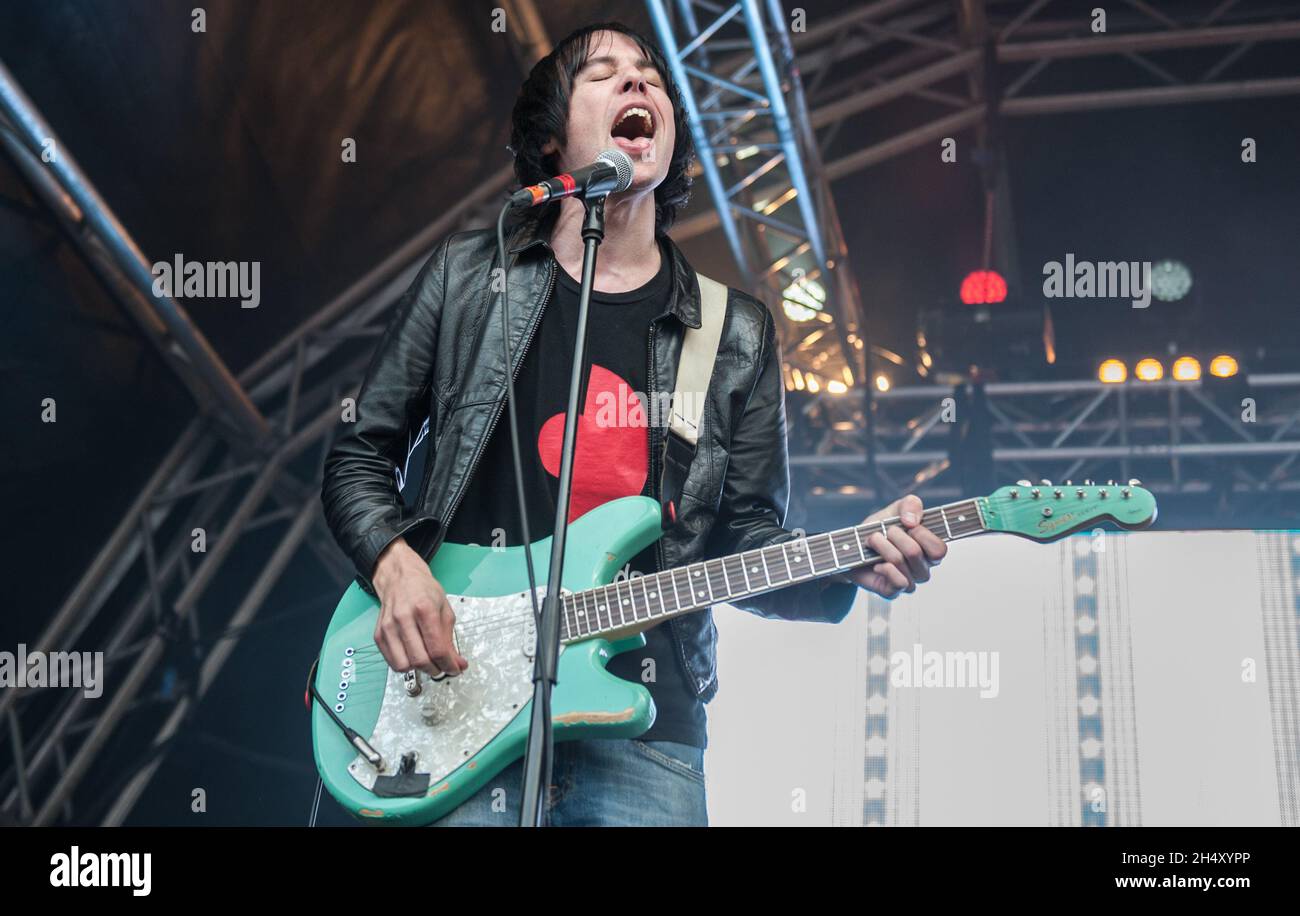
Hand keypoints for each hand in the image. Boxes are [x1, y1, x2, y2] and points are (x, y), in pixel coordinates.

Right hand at [371, 538, 468, 676]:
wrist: (400, 578)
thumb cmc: (423, 591)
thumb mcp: (445, 609)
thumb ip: (450, 638)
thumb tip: (457, 663)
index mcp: (424, 609)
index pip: (437, 648)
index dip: (449, 664)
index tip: (456, 668)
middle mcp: (403, 618)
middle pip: (420, 659)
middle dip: (436, 670)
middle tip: (443, 667)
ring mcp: (389, 627)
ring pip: (404, 665)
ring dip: (419, 670)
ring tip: (428, 662)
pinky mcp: (379, 634)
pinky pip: (392, 662)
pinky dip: (405, 665)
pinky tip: (414, 657)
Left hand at [843, 494, 946, 598]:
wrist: (853, 546)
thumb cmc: (880, 529)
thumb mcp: (896, 509)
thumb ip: (911, 504)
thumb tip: (912, 520)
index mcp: (929, 550)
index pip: (939, 549)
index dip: (921, 534)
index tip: (907, 524)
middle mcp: (923, 568)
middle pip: (915, 552)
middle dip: (895, 535)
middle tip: (887, 531)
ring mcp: (910, 582)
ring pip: (899, 561)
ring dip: (882, 545)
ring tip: (874, 541)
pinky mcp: (893, 591)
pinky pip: (898, 582)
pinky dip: (883, 568)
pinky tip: (876, 563)